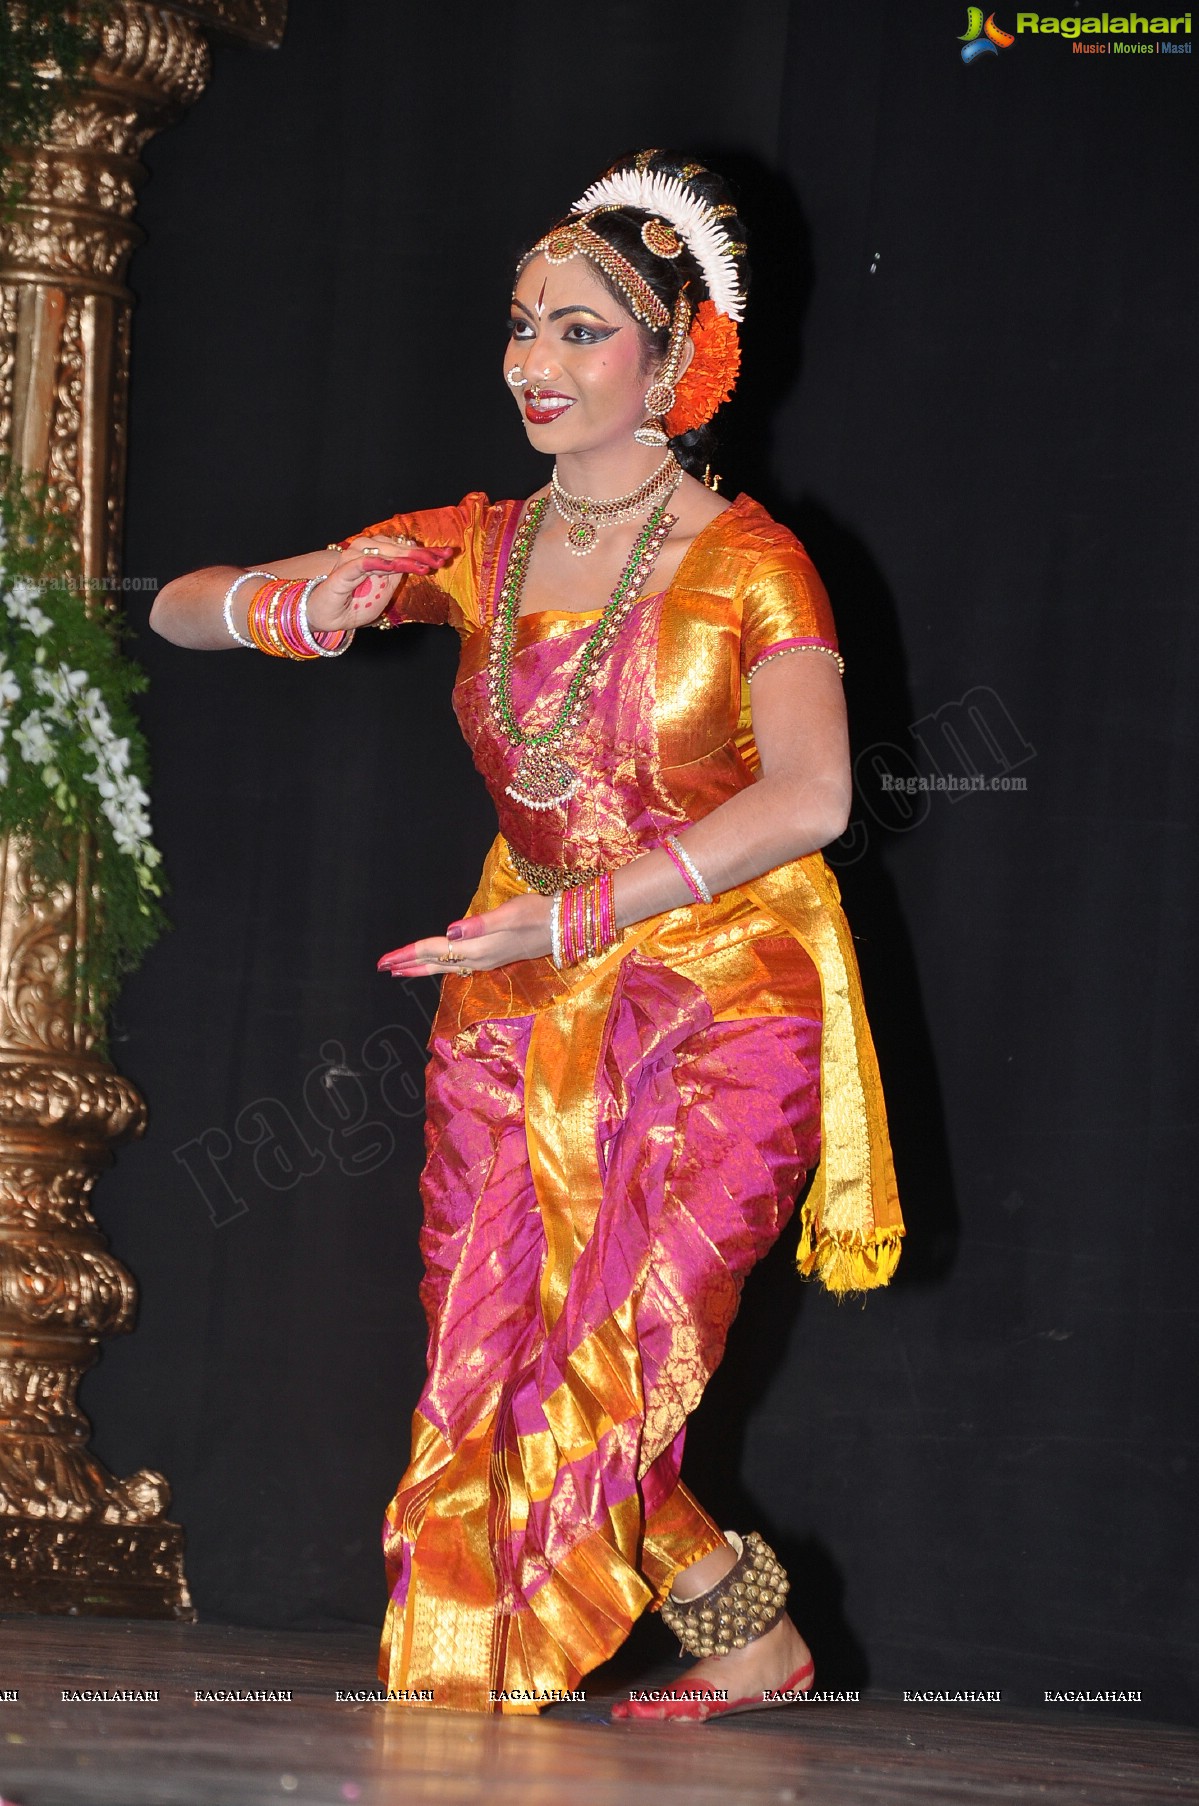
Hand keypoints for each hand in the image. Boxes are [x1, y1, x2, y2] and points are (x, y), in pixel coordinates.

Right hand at [306, 536, 455, 632]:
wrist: (326, 618)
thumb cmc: (354, 604)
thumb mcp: (384, 593)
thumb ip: (397, 577)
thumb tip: (418, 564)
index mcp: (377, 556)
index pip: (404, 550)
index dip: (426, 552)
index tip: (448, 554)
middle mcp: (365, 552)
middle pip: (397, 548)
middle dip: (421, 554)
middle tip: (441, 559)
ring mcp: (353, 560)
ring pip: (383, 552)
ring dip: (405, 558)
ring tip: (425, 566)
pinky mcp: (342, 572)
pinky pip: (363, 564)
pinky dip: (379, 563)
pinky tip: (395, 566)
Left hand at [377, 893, 553, 977]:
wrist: (566, 927)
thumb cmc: (540, 914)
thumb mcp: (511, 914)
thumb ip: (480, 924)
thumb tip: (449, 932)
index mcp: (477, 947)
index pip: (434, 950)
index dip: (406, 955)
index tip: (382, 961)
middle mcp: (478, 958)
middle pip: (435, 963)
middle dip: (407, 965)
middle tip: (382, 968)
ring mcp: (486, 961)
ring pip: (445, 967)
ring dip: (421, 968)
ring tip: (401, 970)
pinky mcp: (493, 957)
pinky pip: (457, 965)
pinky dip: (440, 966)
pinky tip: (439, 964)